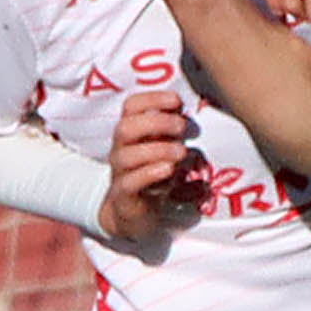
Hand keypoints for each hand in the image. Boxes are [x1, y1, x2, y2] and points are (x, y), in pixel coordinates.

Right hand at [95, 88, 209, 244]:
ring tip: (181, 152)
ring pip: (127, 156)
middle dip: (156, 123)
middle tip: (182, 127)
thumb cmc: (153, 174)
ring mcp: (120, 172)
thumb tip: (190, 115)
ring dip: (157, 150)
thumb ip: (174, 131)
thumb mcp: (165, 148)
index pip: (131, 106)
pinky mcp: (124, 195)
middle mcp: (120, 149)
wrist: (133, 212)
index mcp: (130, 132)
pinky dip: (150, 174)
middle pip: (126, 128)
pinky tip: (169, 169)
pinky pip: (131, 182)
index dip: (153, 98)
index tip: (178, 101)